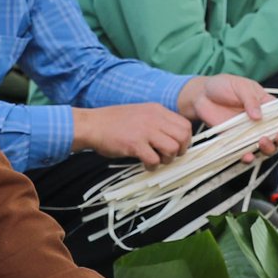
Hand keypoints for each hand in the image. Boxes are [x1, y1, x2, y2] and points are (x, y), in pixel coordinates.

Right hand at [71, 103, 191, 167]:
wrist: (92, 124)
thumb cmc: (113, 122)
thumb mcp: (140, 113)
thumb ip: (157, 122)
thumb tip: (173, 138)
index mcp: (157, 110)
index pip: (185, 125)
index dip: (185, 140)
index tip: (177, 148)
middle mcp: (154, 118)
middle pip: (183, 136)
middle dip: (180, 151)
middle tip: (169, 156)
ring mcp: (145, 131)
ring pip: (172, 148)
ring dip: (167, 159)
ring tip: (157, 161)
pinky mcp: (134, 144)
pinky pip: (154, 160)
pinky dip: (152, 167)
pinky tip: (145, 165)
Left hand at [177, 76, 277, 160]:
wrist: (201, 96)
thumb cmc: (223, 86)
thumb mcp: (240, 86)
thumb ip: (250, 100)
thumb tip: (259, 116)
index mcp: (269, 106)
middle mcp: (263, 123)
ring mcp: (250, 134)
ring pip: (267, 147)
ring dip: (269, 147)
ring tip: (263, 140)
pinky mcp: (236, 143)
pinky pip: (246, 154)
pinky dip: (248, 157)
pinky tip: (248, 155)